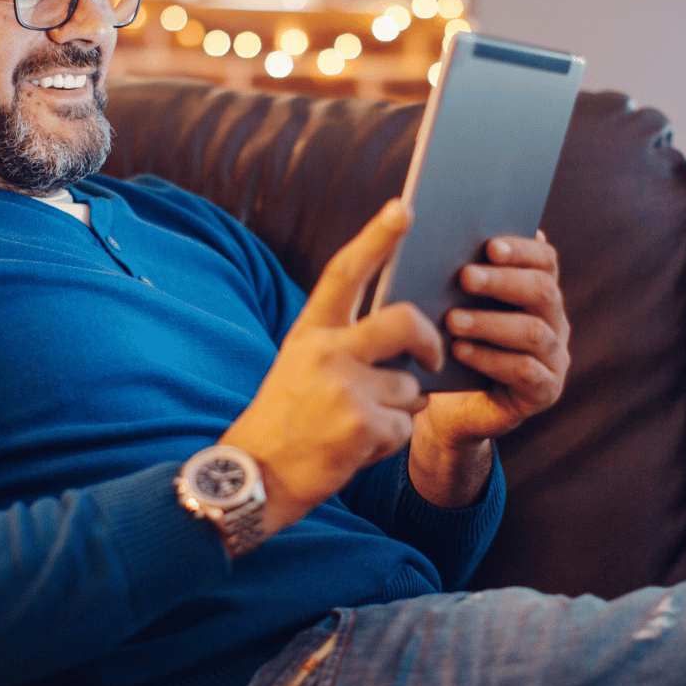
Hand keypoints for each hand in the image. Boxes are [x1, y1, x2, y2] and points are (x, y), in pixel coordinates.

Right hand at [221, 200, 444, 537]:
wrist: (254, 478)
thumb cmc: (286, 419)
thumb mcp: (301, 365)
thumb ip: (345, 342)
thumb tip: (409, 331)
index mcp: (310, 331)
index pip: (346, 272)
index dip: (377, 238)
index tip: (404, 207)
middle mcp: (327, 352)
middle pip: (407, 322)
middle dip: (430, 341)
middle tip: (431, 358)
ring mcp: (345, 388)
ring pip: (412, 386)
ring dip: (399, 409)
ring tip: (358, 425)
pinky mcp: (361, 426)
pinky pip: (405, 425)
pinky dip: (390, 441)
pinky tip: (356, 449)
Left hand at [408, 232, 569, 505]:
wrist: (451, 409)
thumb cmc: (451, 345)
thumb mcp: (454, 308)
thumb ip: (463, 278)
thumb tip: (445, 238)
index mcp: (539, 292)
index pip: (546, 261)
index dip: (522, 249)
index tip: (489, 245)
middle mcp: (555, 321)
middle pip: (543, 291)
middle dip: (502, 281)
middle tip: (464, 276)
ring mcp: (555, 358)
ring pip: (534, 331)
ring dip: (490, 323)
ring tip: (452, 320)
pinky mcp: (545, 391)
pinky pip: (525, 371)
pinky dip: (490, 358)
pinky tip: (460, 351)